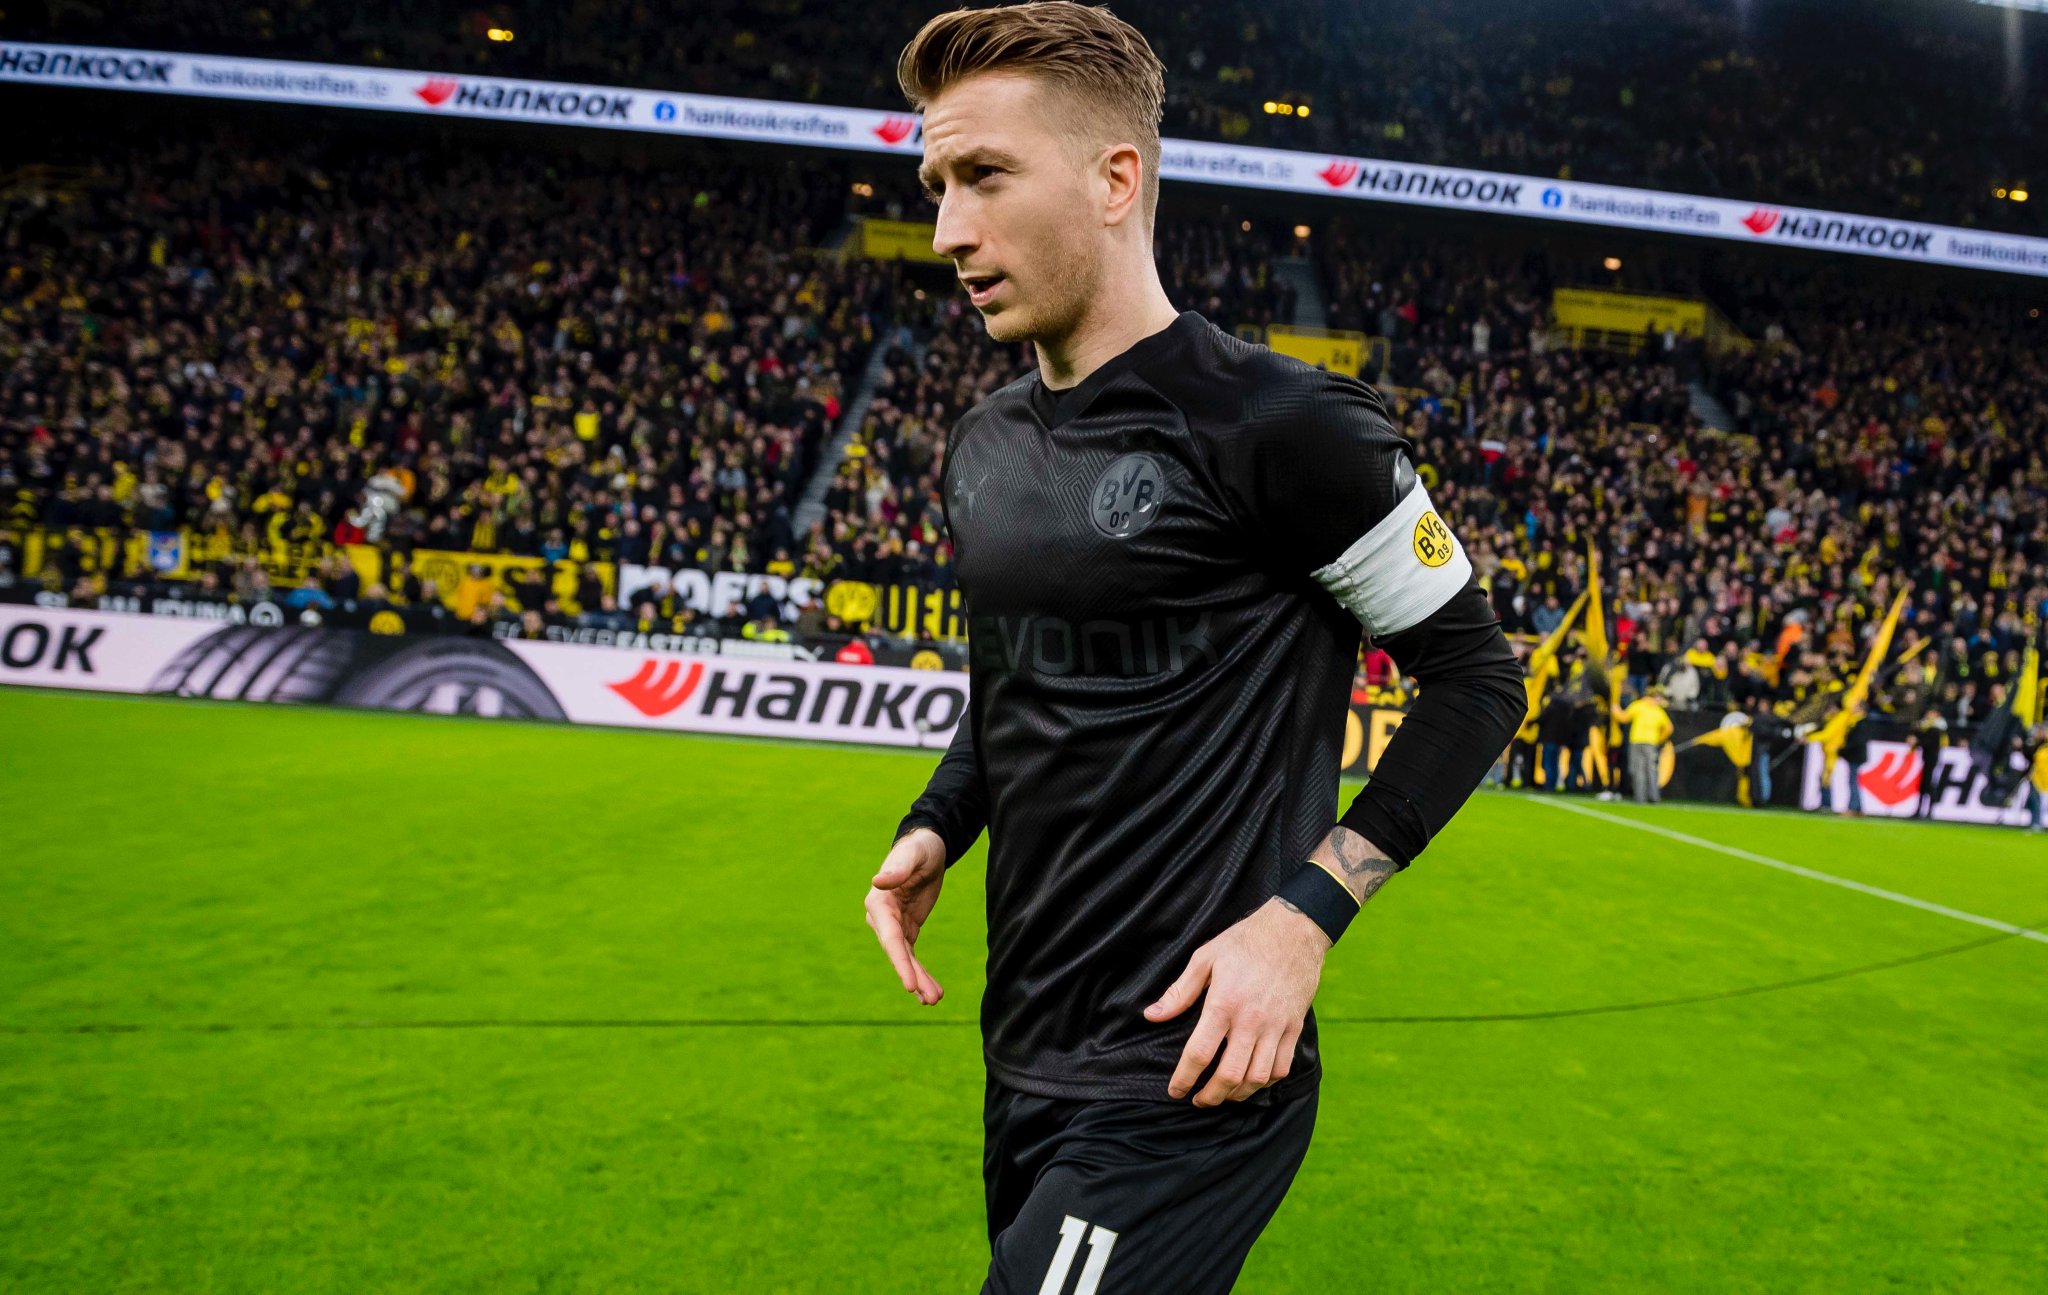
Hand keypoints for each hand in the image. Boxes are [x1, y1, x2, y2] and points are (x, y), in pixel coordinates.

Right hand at [865, 827, 947, 1005]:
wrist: (926, 847)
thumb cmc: (918, 848)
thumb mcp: (913, 855)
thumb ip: (898, 868)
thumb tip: (878, 881)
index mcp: (879, 902)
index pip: (890, 938)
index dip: (900, 962)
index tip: (911, 984)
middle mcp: (882, 918)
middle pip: (897, 953)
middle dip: (912, 976)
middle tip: (928, 998)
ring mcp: (894, 925)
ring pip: (906, 959)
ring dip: (919, 980)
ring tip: (935, 1000)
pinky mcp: (907, 928)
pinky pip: (912, 956)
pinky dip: (922, 973)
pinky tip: (933, 991)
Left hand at [1144, 897, 1330, 1105]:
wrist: (1293, 931)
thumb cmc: (1245, 942)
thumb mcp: (1205, 958)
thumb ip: (1179, 992)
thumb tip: (1152, 1015)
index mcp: (1223, 1003)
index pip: (1200, 1053)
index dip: (1184, 1078)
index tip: (1175, 1091)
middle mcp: (1251, 1020)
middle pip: (1229, 1075)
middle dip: (1211, 1096)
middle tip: (1198, 1100)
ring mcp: (1275, 1026)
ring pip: (1257, 1077)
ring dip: (1237, 1094)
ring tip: (1223, 1095)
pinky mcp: (1293, 1027)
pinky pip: (1281, 1067)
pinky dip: (1265, 1082)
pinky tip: (1251, 1081)